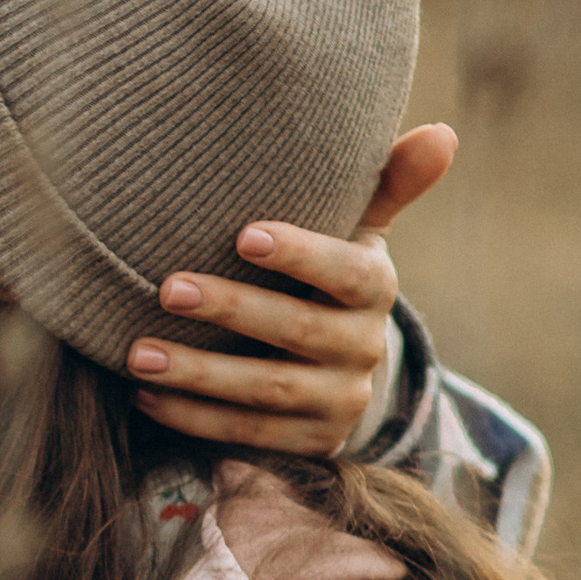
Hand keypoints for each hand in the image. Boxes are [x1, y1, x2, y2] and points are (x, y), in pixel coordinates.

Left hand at [125, 124, 454, 456]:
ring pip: (265, 392)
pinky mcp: (307, 446)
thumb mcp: (357, 229)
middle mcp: (364, 349)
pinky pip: (246, 436)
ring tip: (137, 353)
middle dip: (231, 310)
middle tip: (167, 288)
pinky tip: (145, 395)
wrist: (333, 367)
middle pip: (298, 332)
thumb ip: (388, 181)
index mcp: (374, 289)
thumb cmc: (326, 274)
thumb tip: (443, 133)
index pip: (349, 272)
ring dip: (198, 374)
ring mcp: (337, 403)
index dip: (302, 255)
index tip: (244, 235)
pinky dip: (192, 418)